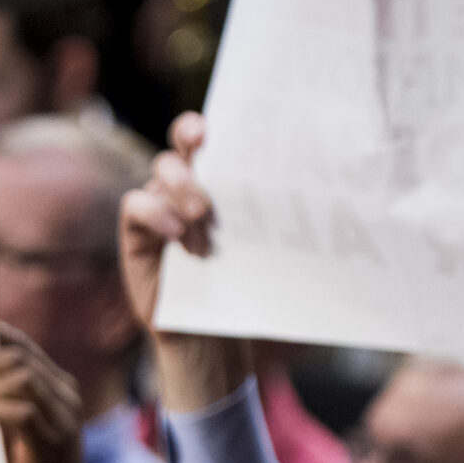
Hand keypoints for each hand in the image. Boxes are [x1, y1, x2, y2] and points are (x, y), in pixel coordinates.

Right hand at [121, 114, 247, 412]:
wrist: (211, 339)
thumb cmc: (243, 289)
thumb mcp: (263, 249)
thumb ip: (272, 218)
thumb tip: (328, 191)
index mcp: (219, 182)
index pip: (210, 139)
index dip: (210, 123)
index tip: (219, 124)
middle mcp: (185, 189)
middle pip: (180, 146)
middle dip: (190, 142)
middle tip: (207, 154)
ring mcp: (159, 209)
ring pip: (159, 171)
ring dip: (180, 185)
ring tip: (199, 216)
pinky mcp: (137, 236)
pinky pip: (135, 206)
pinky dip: (154, 212)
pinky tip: (176, 233)